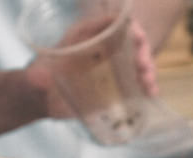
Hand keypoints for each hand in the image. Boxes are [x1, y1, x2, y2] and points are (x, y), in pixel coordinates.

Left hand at [25, 20, 159, 121]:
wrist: (41, 99)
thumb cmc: (41, 76)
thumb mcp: (42, 69)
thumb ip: (43, 71)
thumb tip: (47, 71)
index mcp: (90, 35)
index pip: (116, 23)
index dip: (132, 28)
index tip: (139, 38)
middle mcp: (104, 48)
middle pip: (132, 45)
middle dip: (144, 54)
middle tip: (144, 71)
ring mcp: (111, 68)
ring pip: (137, 64)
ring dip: (149, 73)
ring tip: (150, 88)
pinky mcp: (114, 87)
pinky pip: (135, 84)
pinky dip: (146, 88)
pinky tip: (151, 96)